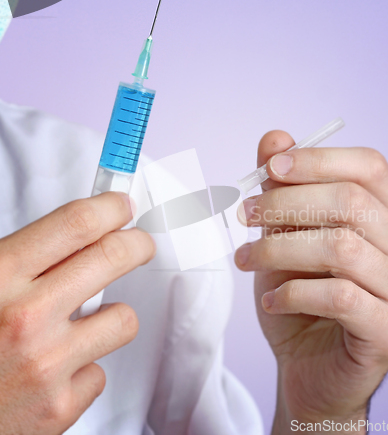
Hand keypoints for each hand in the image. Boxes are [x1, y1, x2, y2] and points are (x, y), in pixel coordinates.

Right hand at [0, 192, 154, 433]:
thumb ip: (22, 258)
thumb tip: (78, 228)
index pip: (76, 223)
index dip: (110, 207)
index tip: (122, 206)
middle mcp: (25, 318)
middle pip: (114, 257)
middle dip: (138, 244)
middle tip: (139, 245)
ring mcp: (46, 364)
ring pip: (123, 320)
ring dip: (112, 318)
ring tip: (84, 326)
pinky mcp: (59, 406)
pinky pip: (98, 372)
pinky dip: (84, 369)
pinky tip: (57, 372)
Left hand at [235, 131, 387, 433]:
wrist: (310, 366)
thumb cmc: (301, 296)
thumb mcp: (285, 235)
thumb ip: (283, 188)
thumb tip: (275, 140)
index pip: (369, 167)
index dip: (318, 160)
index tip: (270, 167)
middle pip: (353, 202)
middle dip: (287, 202)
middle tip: (245, 213)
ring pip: (342, 248)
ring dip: (280, 249)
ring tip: (246, 260)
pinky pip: (340, 297)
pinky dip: (292, 293)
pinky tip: (270, 301)